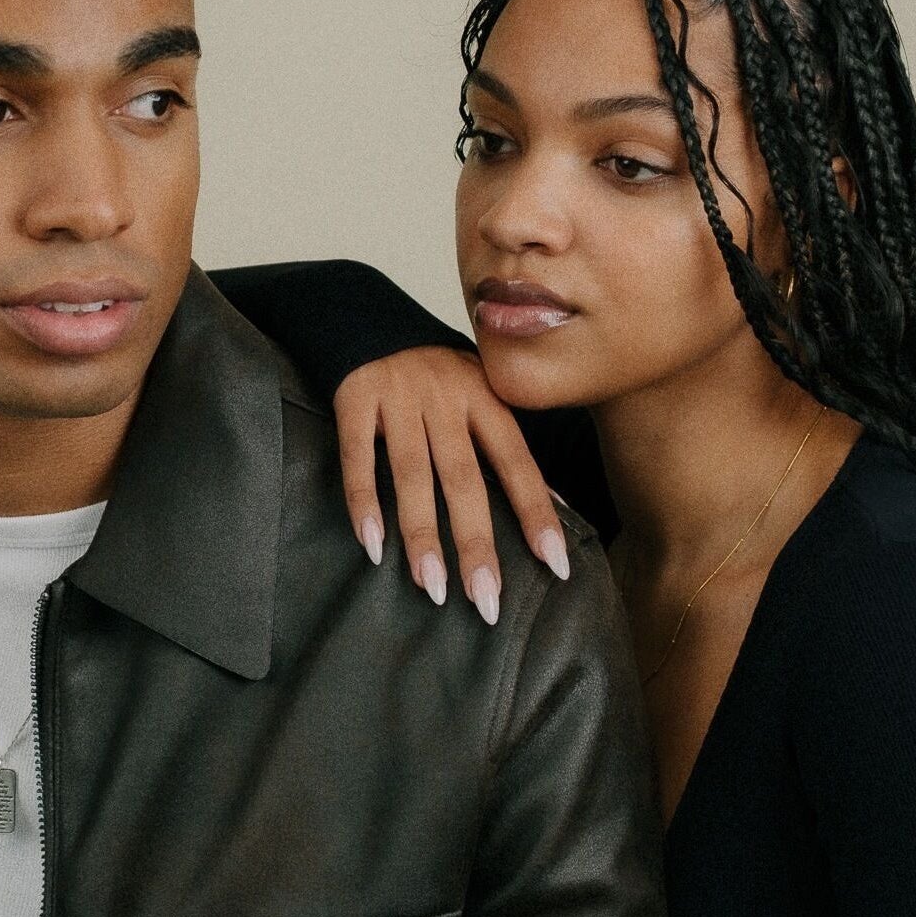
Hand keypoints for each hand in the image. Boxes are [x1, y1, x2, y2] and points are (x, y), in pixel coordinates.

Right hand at [334, 346, 569, 623]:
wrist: (368, 316)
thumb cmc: (437, 372)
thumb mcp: (481, 393)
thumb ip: (508, 447)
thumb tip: (560, 509)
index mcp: (484, 398)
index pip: (517, 462)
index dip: (536, 512)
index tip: (556, 566)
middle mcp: (445, 398)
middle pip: (463, 477)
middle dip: (476, 542)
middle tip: (485, 600)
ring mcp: (398, 398)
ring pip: (412, 473)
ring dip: (422, 534)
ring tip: (433, 587)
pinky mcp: (355, 399)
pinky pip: (358, 456)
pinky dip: (362, 500)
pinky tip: (371, 545)